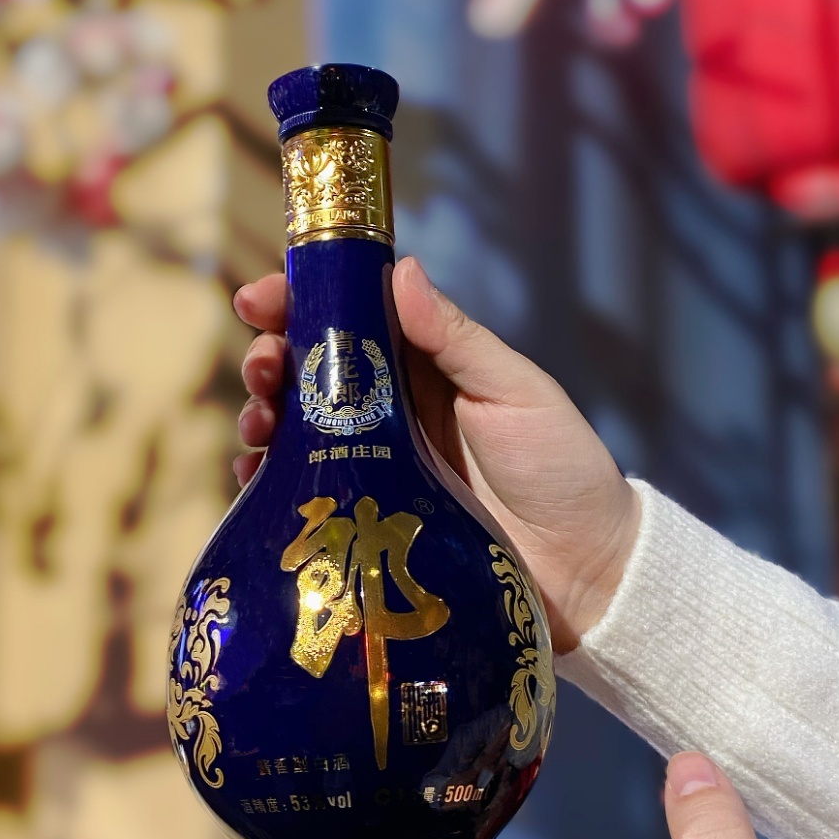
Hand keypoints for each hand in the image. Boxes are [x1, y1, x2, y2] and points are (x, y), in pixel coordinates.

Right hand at [234, 256, 638, 653]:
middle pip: (311, 371)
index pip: (352, 317)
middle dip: (271, 358)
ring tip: (258, 423)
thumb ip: (457, 337)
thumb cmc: (560, 466)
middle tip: (261, 366)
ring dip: (264, 415)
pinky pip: (304, 491)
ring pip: (297, 428)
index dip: (302, 300)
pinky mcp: (366, 518)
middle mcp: (389, 409)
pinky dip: (270, 480)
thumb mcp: (515, 391)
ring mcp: (374, 464)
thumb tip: (402, 269)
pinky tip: (256, 477)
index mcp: (424, 365)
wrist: (583, 570)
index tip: (261, 298)